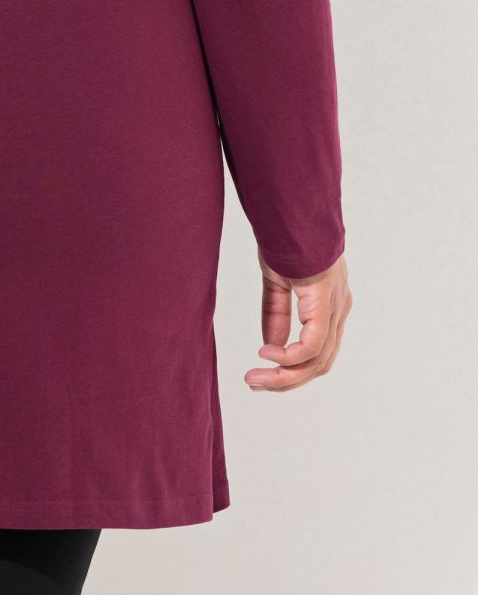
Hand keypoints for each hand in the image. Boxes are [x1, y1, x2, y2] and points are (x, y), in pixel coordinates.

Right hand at [244, 251, 351, 390]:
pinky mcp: (326, 302)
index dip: (290, 369)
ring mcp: (336, 308)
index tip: (260, 374)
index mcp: (330, 305)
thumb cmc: (286, 237)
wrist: (292, 211)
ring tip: (256, 377)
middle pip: (319, 364)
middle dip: (286, 380)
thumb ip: (275, 315)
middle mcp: (339, 310)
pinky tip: (266, 353)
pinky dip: (288, 355)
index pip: (317, 352)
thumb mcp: (278, 282)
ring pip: (317, 361)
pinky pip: (312, 344)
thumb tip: (270, 347)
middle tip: (254, 383)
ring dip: (285, 375)